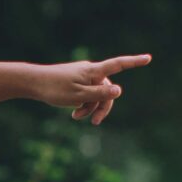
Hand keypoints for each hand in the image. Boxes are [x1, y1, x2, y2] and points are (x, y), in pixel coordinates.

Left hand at [33, 53, 148, 124]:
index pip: (118, 65)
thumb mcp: (79, 96)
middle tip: (95, 123)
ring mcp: (83, 76)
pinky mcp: (76, 81)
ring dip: (91, 108)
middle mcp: (91, 71)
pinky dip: (83, 104)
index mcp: (93, 71)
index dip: (134, 62)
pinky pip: (87, 94)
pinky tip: (74, 114)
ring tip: (77, 117)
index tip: (148, 58)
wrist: (32, 83)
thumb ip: (100, 95)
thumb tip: (119, 91)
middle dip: (103, 106)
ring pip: (96, 94)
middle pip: (107, 89)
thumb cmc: (55, 89)